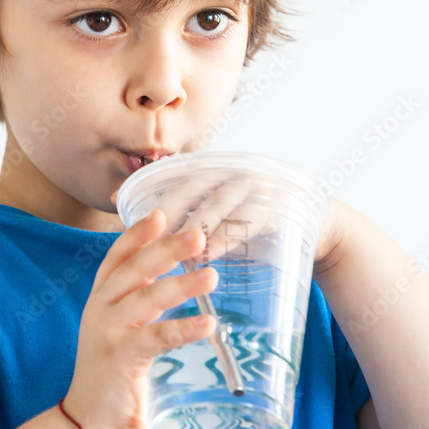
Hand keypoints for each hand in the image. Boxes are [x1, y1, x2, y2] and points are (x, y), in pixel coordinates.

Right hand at [63, 208, 219, 428]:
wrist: (90, 422)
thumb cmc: (113, 374)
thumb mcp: (121, 330)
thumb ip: (140, 305)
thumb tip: (178, 279)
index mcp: (101, 299)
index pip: (117, 258)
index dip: (137, 235)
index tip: (161, 213)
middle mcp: (101, 309)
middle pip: (136, 270)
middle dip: (167, 249)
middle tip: (198, 235)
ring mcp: (109, 332)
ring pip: (149, 298)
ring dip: (182, 285)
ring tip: (212, 278)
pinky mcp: (121, 358)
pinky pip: (158, 337)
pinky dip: (185, 329)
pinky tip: (209, 324)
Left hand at [110, 179, 350, 267]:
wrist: (312, 226)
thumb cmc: (253, 225)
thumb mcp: (216, 217)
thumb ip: (182, 216)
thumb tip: (127, 211)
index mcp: (213, 172)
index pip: (172, 173)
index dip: (144, 184)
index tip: (116, 199)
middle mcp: (230, 173)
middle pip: (191, 185)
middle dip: (165, 208)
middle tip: (144, 231)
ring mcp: (253, 188)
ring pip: (216, 203)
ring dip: (194, 227)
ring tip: (173, 249)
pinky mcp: (274, 207)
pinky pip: (245, 221)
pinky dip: (225, 239)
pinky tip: (207, 256)